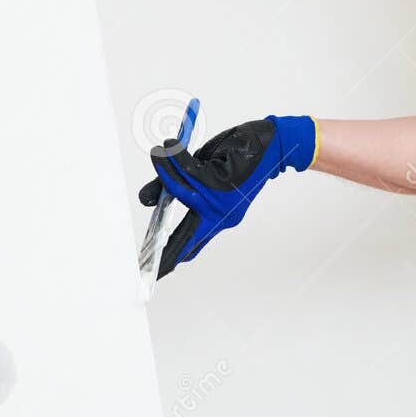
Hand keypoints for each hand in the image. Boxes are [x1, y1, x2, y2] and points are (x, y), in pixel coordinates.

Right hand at [139, 115, 315, 277]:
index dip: (173, 258)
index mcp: (218, 219)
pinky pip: (189, 172)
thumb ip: (175, 187)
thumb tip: (145, 200)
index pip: (192, 244)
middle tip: (144, 264)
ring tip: (157, 154)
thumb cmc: (235, 158)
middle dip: (164, 249)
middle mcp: (220, 216)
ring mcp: (221, 202)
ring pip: (181, 191)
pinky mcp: (221, 183)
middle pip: (184, 236)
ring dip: (165, 172)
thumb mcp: (201, 175)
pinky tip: (170, 147)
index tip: (157, 274)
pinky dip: (176, 158)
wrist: (271, 142)